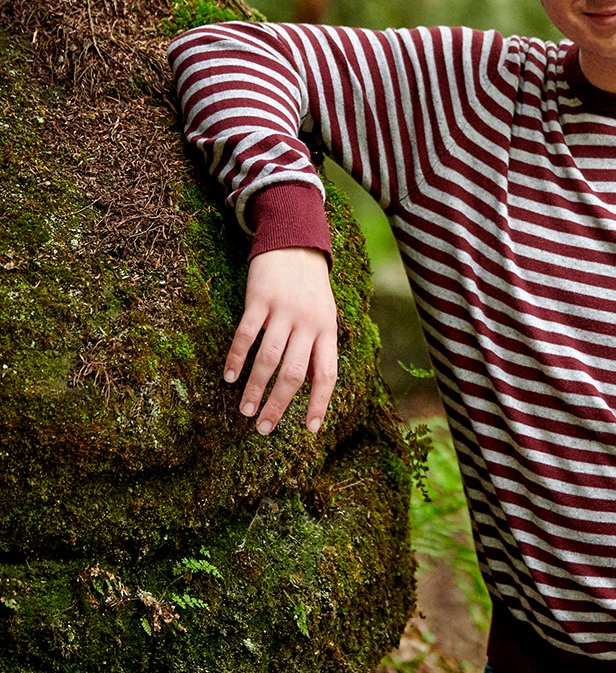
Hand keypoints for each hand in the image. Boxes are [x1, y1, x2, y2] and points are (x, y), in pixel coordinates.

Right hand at [224, 247, 337, 434]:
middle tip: (263, 429)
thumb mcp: (324, 315)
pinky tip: (230, 377)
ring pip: (269, 359)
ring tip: (245, 411)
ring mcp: (283, 311)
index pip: (327, 374)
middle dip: (278, 405)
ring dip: (255, 388)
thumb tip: (307, 386)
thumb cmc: (310, 287)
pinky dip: (237, 358)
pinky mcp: (260, 300)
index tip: (310, 430)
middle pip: (294, 373)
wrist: (295, 242)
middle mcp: (308, 323)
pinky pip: (247, 335)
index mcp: (328, 330)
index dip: (319, 403)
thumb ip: (318, 347)